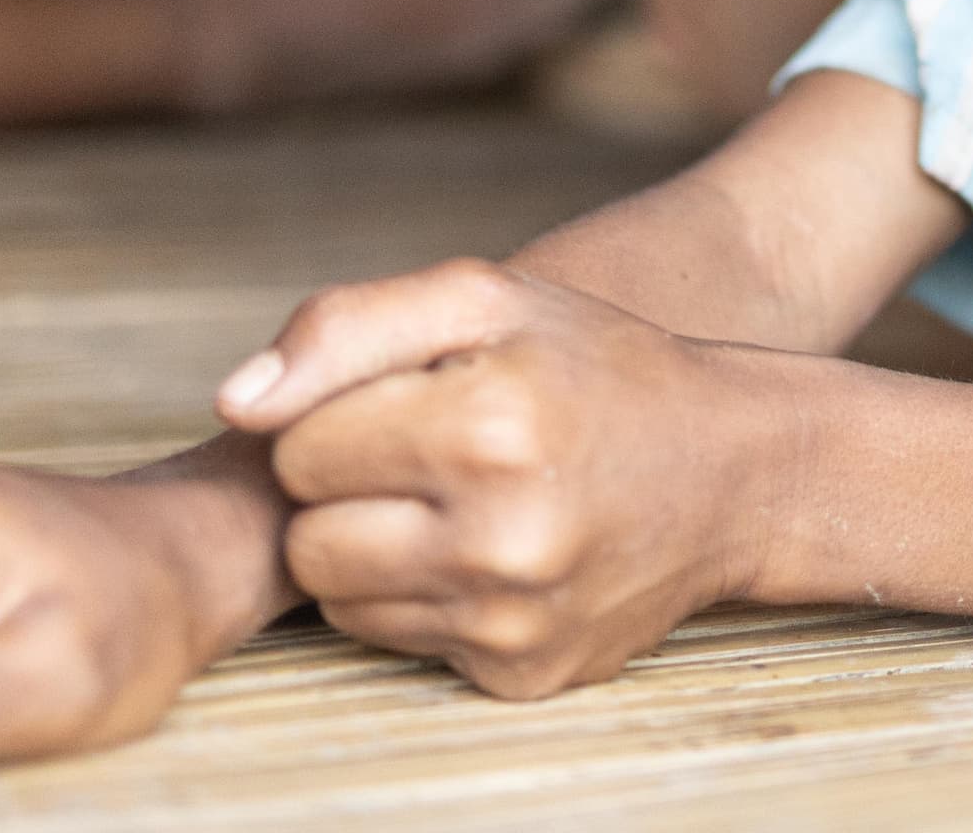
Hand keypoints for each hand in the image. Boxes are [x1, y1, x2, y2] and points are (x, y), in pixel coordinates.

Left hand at [219, 260, 777, 697]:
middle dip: (346, 493)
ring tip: (453, 502)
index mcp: (489, 424)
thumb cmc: (596, 366)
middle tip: (423, 456)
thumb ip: (345, 326)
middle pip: (308, 542)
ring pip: (343, 603)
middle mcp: (502, 536)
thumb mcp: (485, 298)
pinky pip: (404, 646)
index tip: (406, 403)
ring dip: (376, 551)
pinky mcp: (523, 674)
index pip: (298, 448)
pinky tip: (491, 552)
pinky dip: (428, 600)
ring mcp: (514, 617)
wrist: (736, 469)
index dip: (340, 416)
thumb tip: (235, 403)